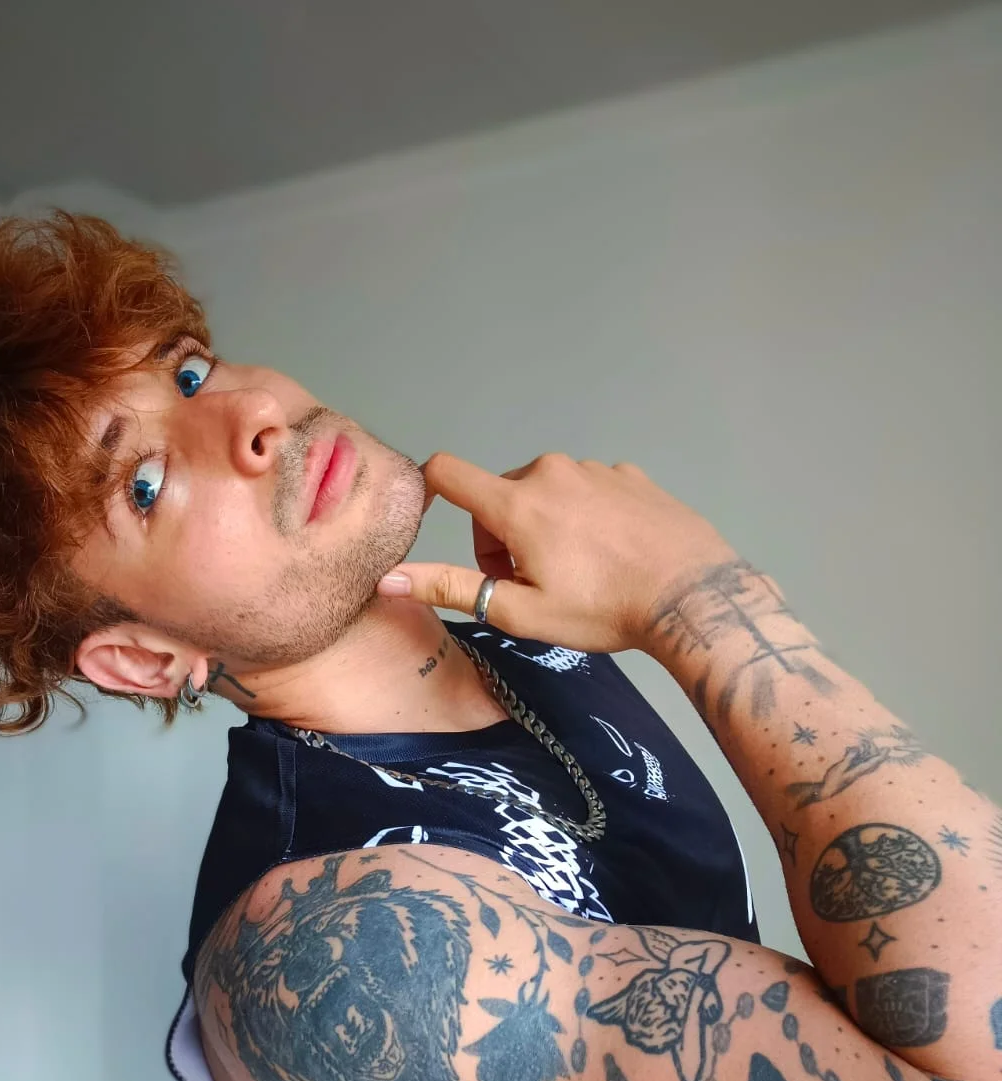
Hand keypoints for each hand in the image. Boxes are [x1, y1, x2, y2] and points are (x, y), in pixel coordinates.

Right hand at [377, 452, 736, 653]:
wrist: (692, 595)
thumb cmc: (601, 610)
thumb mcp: (520, 612)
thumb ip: (451, 588)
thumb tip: (388, 578)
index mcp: (516, 502)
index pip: (448, 471)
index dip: (429, 490)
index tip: (436, 521)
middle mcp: (551, 471)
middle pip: (498, 494)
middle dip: (500, 536)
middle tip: (530, 584)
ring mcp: (595, 469)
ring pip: (545, 493)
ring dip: (544, 526)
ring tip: (579, 573)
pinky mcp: (630, 474)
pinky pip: (587, 490)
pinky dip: (585, 517)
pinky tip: (613, 554)